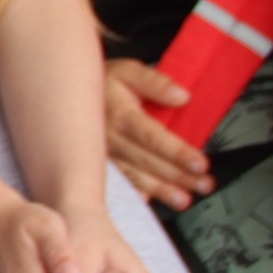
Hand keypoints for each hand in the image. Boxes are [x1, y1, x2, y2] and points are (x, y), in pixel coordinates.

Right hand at [106, 61, 210, 209]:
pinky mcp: (100, 164)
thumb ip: (155, 82)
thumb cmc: (105, 83)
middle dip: (179, 176)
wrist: (69, 93)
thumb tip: (181, 96)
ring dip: (162, 190)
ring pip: (136, 176)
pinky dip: (136, 195)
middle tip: (204, 184)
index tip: (200, 164)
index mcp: (120, 115)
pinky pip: (120, 183)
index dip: (177, 152)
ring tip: (184, 199)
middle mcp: (110, 138)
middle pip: (148, 161)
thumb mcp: (128, 71)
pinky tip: (151, 202)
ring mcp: (104, 155)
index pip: (153, 137)